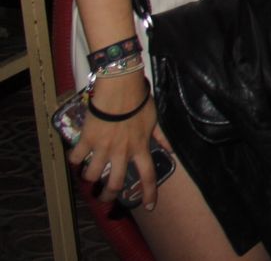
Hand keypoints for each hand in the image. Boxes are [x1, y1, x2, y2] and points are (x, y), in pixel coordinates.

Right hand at [69, 72, 166, 208]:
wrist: (121, 89)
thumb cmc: (139, 103)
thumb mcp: (154, 120)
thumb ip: (161, 138)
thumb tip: (171, 150)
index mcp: (140, 148)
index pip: (148, 176)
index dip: (149, 193)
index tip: (150, 206)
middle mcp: (121, 153)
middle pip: (115, 184)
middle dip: (108, 196)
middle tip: (104, 198)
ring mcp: (103, 148)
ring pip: (92, 175)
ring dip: (90, 178)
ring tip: (89, 176)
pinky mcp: (87, 141)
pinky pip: (76, 158)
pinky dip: (75, 161)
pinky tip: (76, 159)